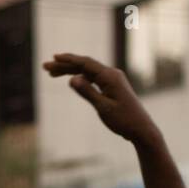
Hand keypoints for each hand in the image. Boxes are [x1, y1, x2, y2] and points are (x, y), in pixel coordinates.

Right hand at [42, 53, 158, 145]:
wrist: (142, 130)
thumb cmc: (124, 120)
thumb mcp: (103, 108)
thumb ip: (87, 92)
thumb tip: (72, 79)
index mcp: (110, 76)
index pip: (85, 63)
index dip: (68, 60)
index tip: (53, 58)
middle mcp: (112, 74)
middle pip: (84, 65)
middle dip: (65, 65)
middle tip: (46, 67)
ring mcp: (113, 80)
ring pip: (88, 72)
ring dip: (71, 71)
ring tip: (53, 74)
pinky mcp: (113, 87)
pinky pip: (94, 78)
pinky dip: (81, 78)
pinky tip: (72, 80)